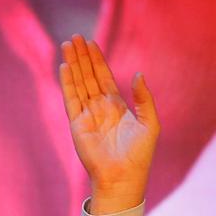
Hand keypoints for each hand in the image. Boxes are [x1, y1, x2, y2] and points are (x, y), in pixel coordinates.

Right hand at [58, 34, 158, 213]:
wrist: (124, 177)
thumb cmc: (139, 155)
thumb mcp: (150, 123)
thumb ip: (144, 98)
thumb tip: (137, 74)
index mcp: (116, 106)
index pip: (104, 77)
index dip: (97, 60)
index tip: (91, 42)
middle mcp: (99, 108)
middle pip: (88, 76)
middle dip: (82, 57)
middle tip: (75, 37)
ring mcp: (87, 115)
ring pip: (78, 83)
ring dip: (73, 64)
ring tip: (67, 44)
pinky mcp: (77, 124)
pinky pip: (71, 99)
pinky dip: (67, 83)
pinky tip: (65, 67)